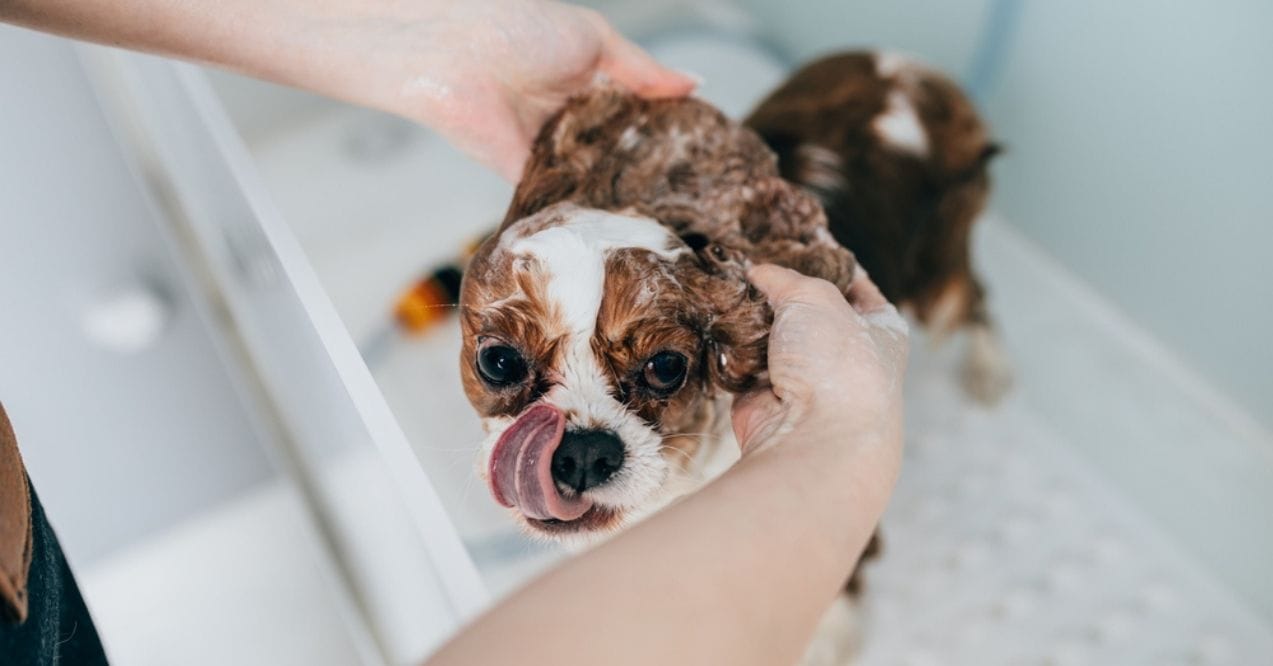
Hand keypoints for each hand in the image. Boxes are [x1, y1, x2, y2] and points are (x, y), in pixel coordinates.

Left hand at [299, 0, 695, 180]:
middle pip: (620, 150)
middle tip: (696, 194)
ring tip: (671, 216)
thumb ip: (644, 70)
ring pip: (596, 178)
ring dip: (622, 192)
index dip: (668, 132)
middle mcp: (571, 118)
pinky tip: (624, 225)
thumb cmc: (516, 29)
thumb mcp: (595, 39)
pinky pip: (564, 198)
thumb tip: (696, 84)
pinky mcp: (527, 178)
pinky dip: (588, 209)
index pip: (637, 112)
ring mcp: (550, 150)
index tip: (706, 154)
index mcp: (589, 80)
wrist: (451, 56)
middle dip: (650, 169)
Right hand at [731, 265, 908, 473]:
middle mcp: (846, 357)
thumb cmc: (837, 363)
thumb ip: (785, 278)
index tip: (800, 243)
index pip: (857, 286)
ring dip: (753, 321)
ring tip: (732, 291)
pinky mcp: (767, 399)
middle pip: (808, 312)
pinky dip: (733, 350)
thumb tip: (758, 271)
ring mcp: (805, 380)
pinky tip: (722, 326)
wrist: (814, 437)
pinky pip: (745, 364)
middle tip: (753, 266)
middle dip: (781, 293)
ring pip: (772, 337)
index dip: (830, 263)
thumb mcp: (816, 297)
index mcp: (880, 330)